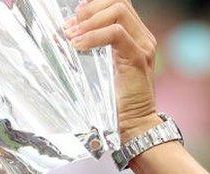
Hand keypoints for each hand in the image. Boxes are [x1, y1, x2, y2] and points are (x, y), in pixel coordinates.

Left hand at [65, 0, 160, 140]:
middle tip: (70, 26)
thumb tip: (67, 31)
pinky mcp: (137, 58)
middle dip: (90, 8)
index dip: (94, 4)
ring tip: (72, 36)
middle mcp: (143, 37)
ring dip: (90, 21)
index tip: (73, 17)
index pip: (119, 4)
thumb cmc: (115, 102)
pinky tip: (78, 46)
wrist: (135, 125)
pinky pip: (116, 33)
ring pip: (118, 12)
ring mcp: (143, 46)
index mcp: (136, 37)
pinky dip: (93, 36)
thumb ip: (92, 47)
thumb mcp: (102, 67)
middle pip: (119, 1)